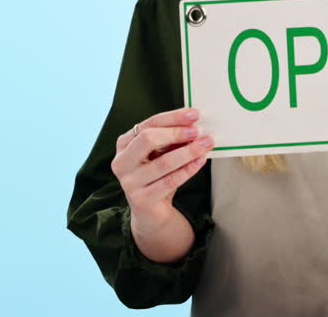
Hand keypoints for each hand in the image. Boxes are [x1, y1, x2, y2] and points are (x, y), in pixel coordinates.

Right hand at [111, 107, 214, 236]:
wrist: (151, 211)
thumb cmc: (157, 176)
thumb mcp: (161, 153)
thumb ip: (171, 139)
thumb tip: (194, 124)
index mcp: (124, 144)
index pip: (149, 124)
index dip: (173, 118)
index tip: (194, 114)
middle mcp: (121, 162)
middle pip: (148, 139)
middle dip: (176, 133)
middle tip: (198, 131)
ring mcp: (129, 182)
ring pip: (163, 162)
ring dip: (188, 151)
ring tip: (206, 144)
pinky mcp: (141, 199)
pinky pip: (169, 181)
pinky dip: (188, 169)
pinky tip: (200, 161)